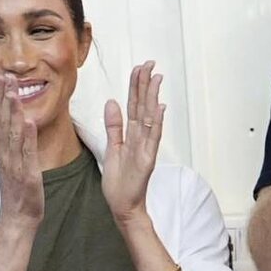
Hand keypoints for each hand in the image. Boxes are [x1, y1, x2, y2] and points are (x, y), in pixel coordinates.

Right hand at [0, 71, 43, 226]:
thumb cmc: (17, 189)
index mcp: (0, 150)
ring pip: (12, 134)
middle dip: (3, 98)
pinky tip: (30, 122)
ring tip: (14, 92)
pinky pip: (27, 153)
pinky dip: (28, 138)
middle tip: (5, 76)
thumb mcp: (9, 160)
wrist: (18, 217)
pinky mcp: (28, 175)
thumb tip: (7, 121)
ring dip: (13, 113)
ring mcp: (14, 164)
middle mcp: (4, 154)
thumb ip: (8, 141)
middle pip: (1, 122)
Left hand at [102, 62, 163, 223]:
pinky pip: (152, 138)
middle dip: (146, 85)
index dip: (136, 86)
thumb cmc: (119, 182)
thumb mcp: (112, 148)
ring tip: (156, 78)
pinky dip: (156, 122)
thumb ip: (113, 126)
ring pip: (149, 117)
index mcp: (131, 135)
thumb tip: (111, 102)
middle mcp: (141, 138)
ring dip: (153, 98)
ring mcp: (146, 148)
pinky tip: (159, 107)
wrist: (123, 206)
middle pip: (143, 106)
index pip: (134, 105)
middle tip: (150, 64)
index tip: (139, 68)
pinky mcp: (147, 159)